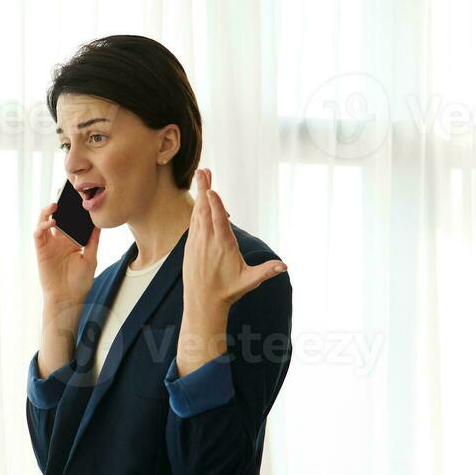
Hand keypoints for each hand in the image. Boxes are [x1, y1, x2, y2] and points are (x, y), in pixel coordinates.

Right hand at [34, 201, 99, 303]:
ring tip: (55, 204)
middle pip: (58, 218)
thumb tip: (99, 223)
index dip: (74, 210)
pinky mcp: (41, 251)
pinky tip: (52, 222)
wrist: (67, 299)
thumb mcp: (91, 258)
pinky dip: (43, 226)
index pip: (72, 221)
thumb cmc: (80, 282)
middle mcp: (60, 241)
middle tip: (64, 192)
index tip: (80, 197)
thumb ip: (93, 240)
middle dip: (60, 205)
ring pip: (45, 222)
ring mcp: (50, 245)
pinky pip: (38, 234)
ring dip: (47, 212)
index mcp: (72, 242)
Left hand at [182, 168, 286, 311]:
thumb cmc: (228, 291)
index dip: (216, 205)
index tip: (212, 190)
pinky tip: (199, 199)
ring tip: (202, 176)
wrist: (202, 303)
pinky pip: (193, 222)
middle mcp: (207, 241)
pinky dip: (197, 208)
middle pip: (204, 211)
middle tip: (203, 170)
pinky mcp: (190, 245)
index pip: (218, 222)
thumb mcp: (249, 281)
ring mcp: (197, 242)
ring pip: (197, 213)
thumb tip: (284, 266)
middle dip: (204, 189)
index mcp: (222, 246)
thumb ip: (266, 272)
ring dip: (200, 195)